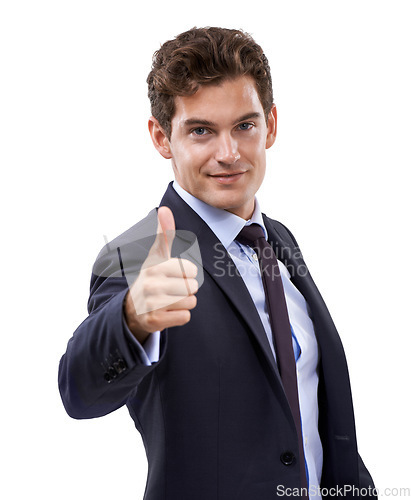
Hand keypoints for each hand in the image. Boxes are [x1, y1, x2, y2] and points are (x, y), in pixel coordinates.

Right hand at [124, 206, 198, 343]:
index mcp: (155, 266)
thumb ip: (164, 233)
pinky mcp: (154, 321)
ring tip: (169, 300)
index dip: (187, 274)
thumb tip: (164, 208)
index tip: (173, 275)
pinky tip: (167, 312)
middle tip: (171, 290)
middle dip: (187, 289)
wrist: (132, 307)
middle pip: (193, 287)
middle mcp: (151, 284)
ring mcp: (151, 304)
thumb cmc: (152, 277)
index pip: (192, 271)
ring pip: (191, 302)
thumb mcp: (157, 255)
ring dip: (184, 303)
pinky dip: (180, 316)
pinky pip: (185, 317)